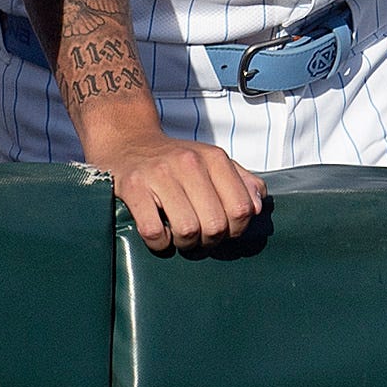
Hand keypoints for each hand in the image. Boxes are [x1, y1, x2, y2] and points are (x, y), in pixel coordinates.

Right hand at [82, 109, 267, 252]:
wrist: (129, 141)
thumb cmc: (175, 160)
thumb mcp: (212, 161)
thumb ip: (241, 181)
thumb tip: (257, 207)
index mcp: (214, 158)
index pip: (241, 208)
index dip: (236, 229)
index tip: (225, 231)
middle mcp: (189, 163)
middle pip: (215, 224)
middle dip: (210, 241)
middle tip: (201, 239)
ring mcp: (159, 175)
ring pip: (187, 230)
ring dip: (185, 244)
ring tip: (181, 238)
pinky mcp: (133, 187)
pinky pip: (154, 231)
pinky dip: (160, 244)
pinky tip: (161, 236)